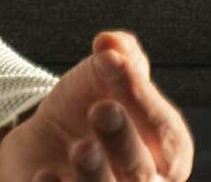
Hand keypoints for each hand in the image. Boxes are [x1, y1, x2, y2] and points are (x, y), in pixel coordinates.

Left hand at [0, 31, 194, 181]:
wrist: (49, 140)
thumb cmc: (90, 108)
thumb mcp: (106, 77)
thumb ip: (118, 56)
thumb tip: (111, 42)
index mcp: (166, 152)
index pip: (165, 131)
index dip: (140, 96)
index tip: (110, 59)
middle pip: (142, 172)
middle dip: (122, 140)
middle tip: (101, 109)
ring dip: (95, 173)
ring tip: (79, 146)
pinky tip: (44, 175)